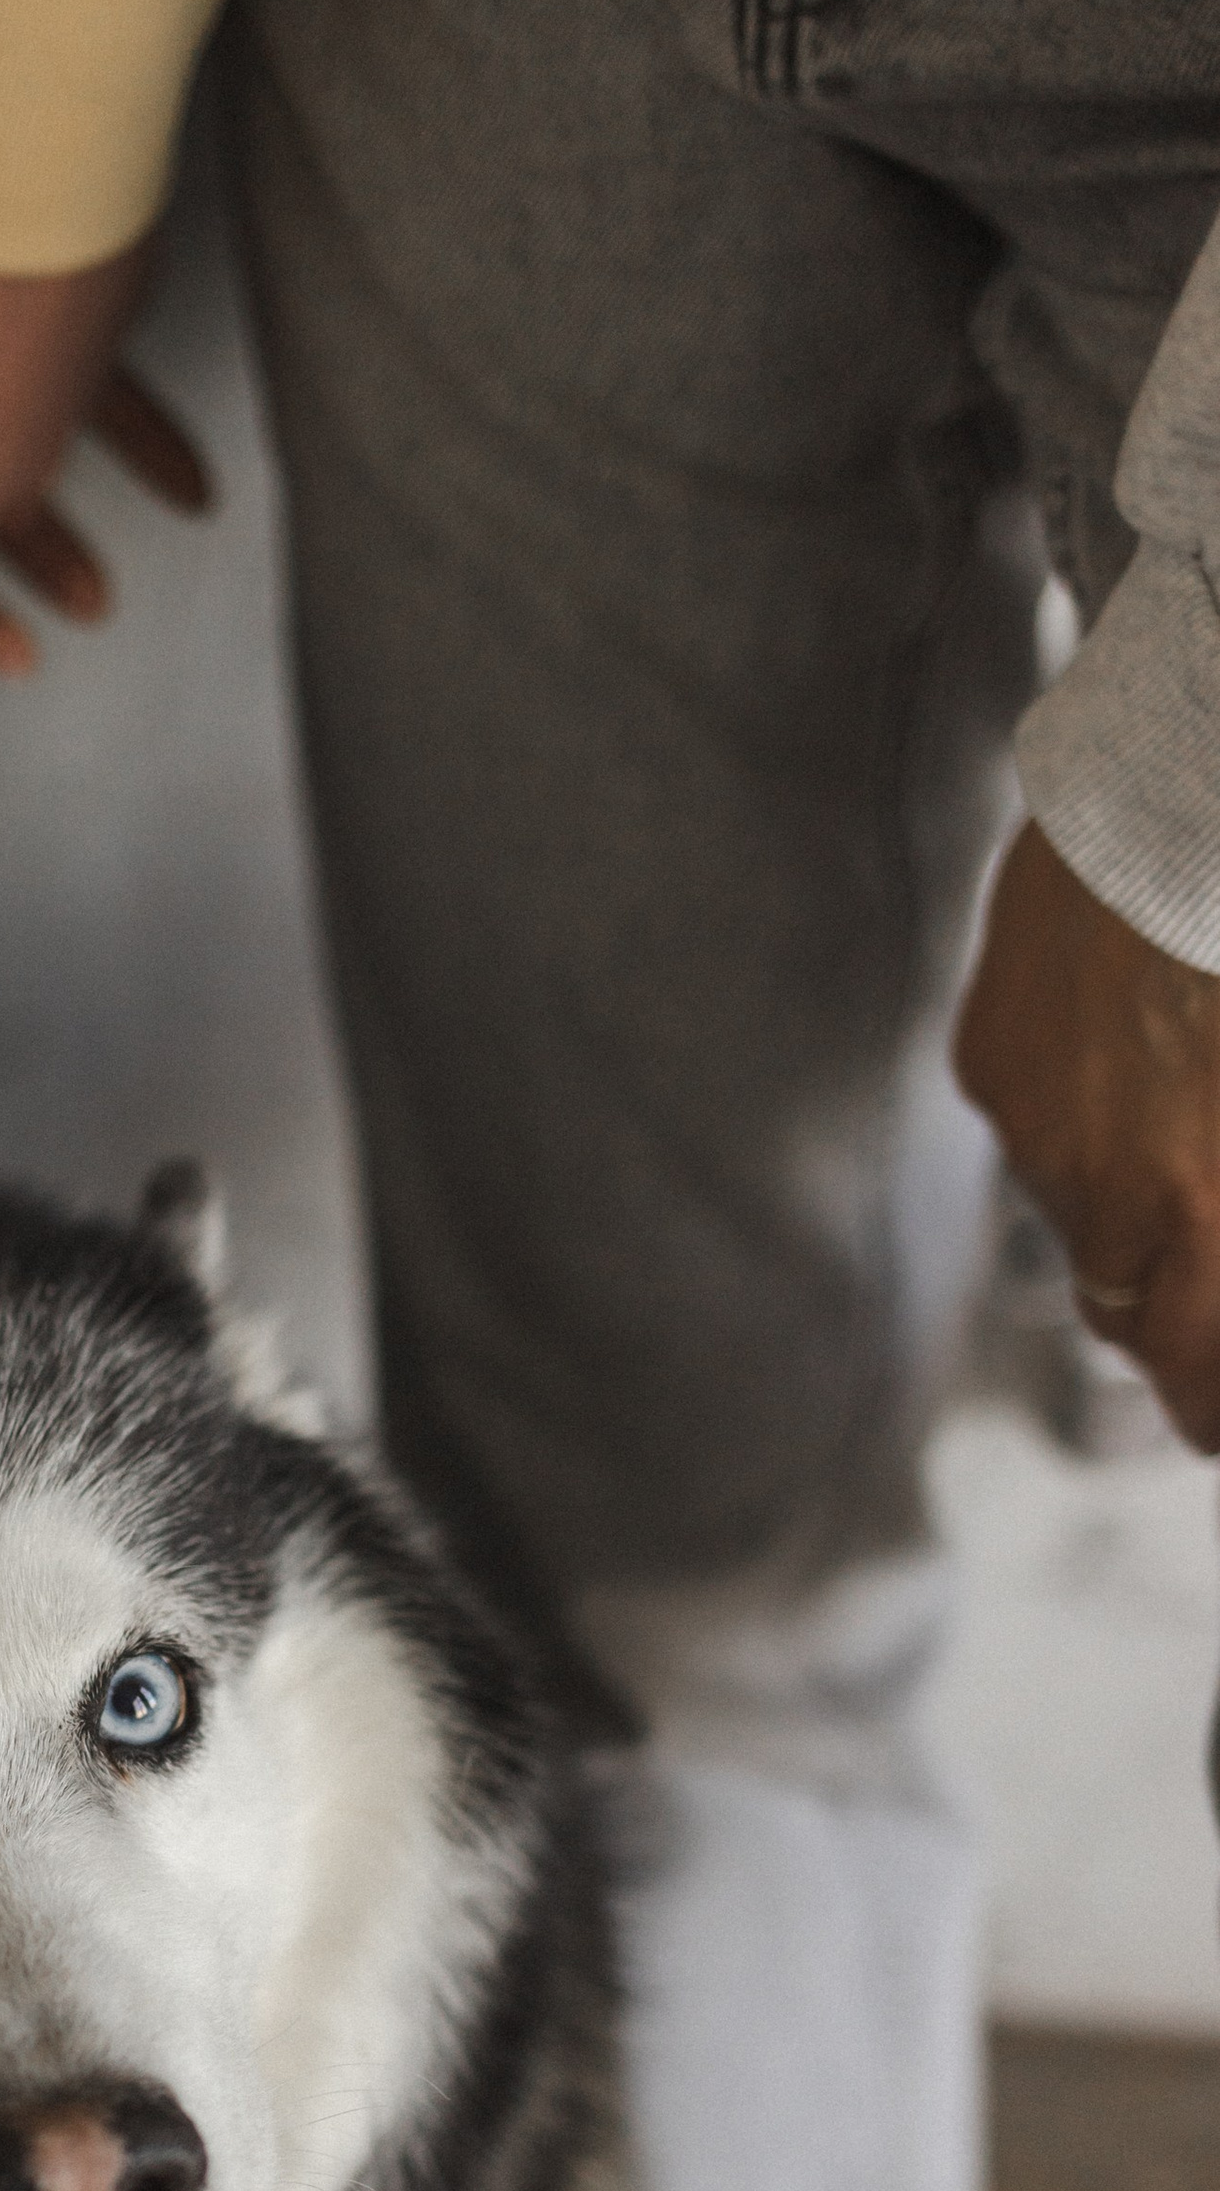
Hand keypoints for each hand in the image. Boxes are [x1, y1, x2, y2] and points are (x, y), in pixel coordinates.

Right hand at [955, 821, 1219, 1449]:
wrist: (1180, 764)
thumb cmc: (1219, 914)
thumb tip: (1207, 1224)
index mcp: (1192, 1196)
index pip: (1190, 1368)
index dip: (1208, 1409)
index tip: (1213, 1426)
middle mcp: (1100, 1175)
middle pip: (1126, 1315)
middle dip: (1177, 1329)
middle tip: (1208, 1329)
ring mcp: (1033, 1112)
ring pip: (1080, 1218)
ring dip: (1133, 1214)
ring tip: (1184, 1143)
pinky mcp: (992, 1048)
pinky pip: (1040, 1124)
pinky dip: (1088, 1120)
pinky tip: (1137, 1054)